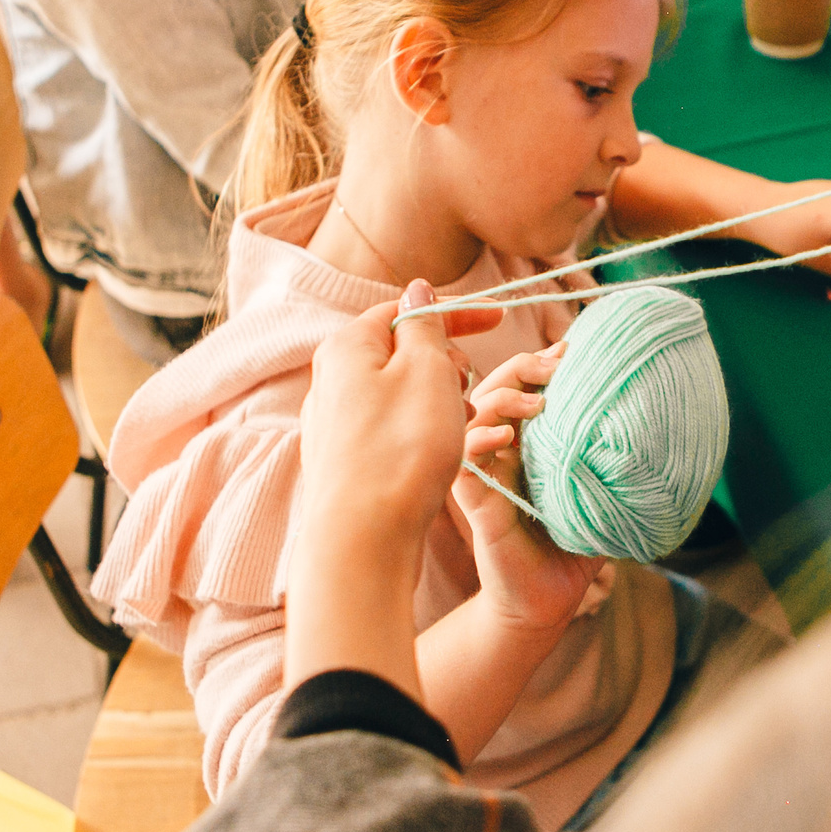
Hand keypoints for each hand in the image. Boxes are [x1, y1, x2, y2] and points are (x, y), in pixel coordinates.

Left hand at [288, 283, 499, 693]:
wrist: (362, 541)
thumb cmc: (401, 450)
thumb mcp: (427, 371)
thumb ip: (426, 326)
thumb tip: (418, 290)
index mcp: (347, 347)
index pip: (407, 310)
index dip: (457, 313)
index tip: (500, 320)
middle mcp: (330, 381)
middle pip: (403, 353)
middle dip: (447, 365)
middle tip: (468, 391)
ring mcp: (335, 425)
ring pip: (401, 395)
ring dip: (440, 403)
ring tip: (462, 429)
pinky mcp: (345, 463)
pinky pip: (393, 431)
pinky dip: (423, 434)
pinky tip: (441, 459)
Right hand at [450, 343, 605, 631]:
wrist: (548, 604)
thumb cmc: (572, 548)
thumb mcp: (599, 495)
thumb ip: (613, 462)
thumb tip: (662, 427)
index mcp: (527, 442)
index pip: (522, 385)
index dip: (541, 362)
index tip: (573, 349)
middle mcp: (501, 450)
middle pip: (496, 386)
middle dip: (524, 366)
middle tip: (557, 365)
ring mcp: (484, 472)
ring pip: (473, 412)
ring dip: (503, 396)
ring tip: (538, 403)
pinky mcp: (474, 501)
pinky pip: (462, 461)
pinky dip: (479, 440)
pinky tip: (504, 437)